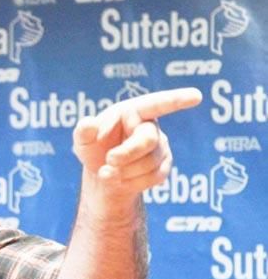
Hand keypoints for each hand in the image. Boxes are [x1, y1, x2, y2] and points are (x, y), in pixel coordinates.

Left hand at [72, 88, 201, 198]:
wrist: (103, 174)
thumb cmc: (93, 148)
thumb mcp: (82, 140)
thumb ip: (83, 131)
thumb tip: (88, 124)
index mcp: (132, 111)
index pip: (156, 104)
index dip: (176, 100)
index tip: (196, 96)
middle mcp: (150, 127)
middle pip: (148, 140)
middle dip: (127, 153)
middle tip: (109, 160)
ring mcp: (160, 147)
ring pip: (150, 162)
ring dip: (124, 171)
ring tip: (106, 172)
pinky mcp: (164, 166)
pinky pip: (154, 177)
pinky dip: (132, 182)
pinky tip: (119, 179)